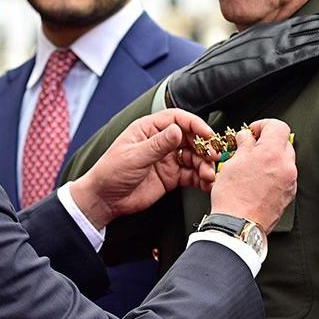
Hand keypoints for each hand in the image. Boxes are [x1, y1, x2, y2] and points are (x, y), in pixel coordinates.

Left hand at [70, 109, 216, 228]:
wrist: (105, 200)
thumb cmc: (111, 172)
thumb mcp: (134, 156)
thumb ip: (158, 145)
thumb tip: (177, 131)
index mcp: (149, 129)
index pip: (177, 119)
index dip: (194, 124)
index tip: (207, 134)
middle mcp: (161, 142)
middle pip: (190, 138)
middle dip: (204, 147)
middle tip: (213, 156)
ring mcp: (167, 159)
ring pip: (193, 157)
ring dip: (204, 165)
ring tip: (208, 175)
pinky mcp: (171, 176)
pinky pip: (190, 174)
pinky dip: (200, 179)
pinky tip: (207, 183)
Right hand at [167, 11, 318, 114]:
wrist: (194, 83)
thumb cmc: (218, 75)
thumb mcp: (245, 58)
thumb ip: (264, 53)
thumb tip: (277, 55)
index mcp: (266, 34)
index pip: (303, 23)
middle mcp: (269, 36)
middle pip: (312, 25)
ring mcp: (267, 49)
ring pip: (308, 36)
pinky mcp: (263, 65)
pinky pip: (294, 55)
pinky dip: (314, 48)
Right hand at [209, 119, 297, 232]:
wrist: (238, 226)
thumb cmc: (233, 197)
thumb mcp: (233, 162)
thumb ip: (244, 144)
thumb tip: (246, 137)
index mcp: (273, 153)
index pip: (278, 126)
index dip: (263, 125)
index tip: (252, 132)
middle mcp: (286, 166)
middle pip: (283, 143)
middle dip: (267, 142)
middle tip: (250, 148)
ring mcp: (290, 182)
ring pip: (284, 160)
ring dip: (271, 159)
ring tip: (252, 167)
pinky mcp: (288, 195)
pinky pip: (284, 177)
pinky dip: (274, 174)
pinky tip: (258, 181)